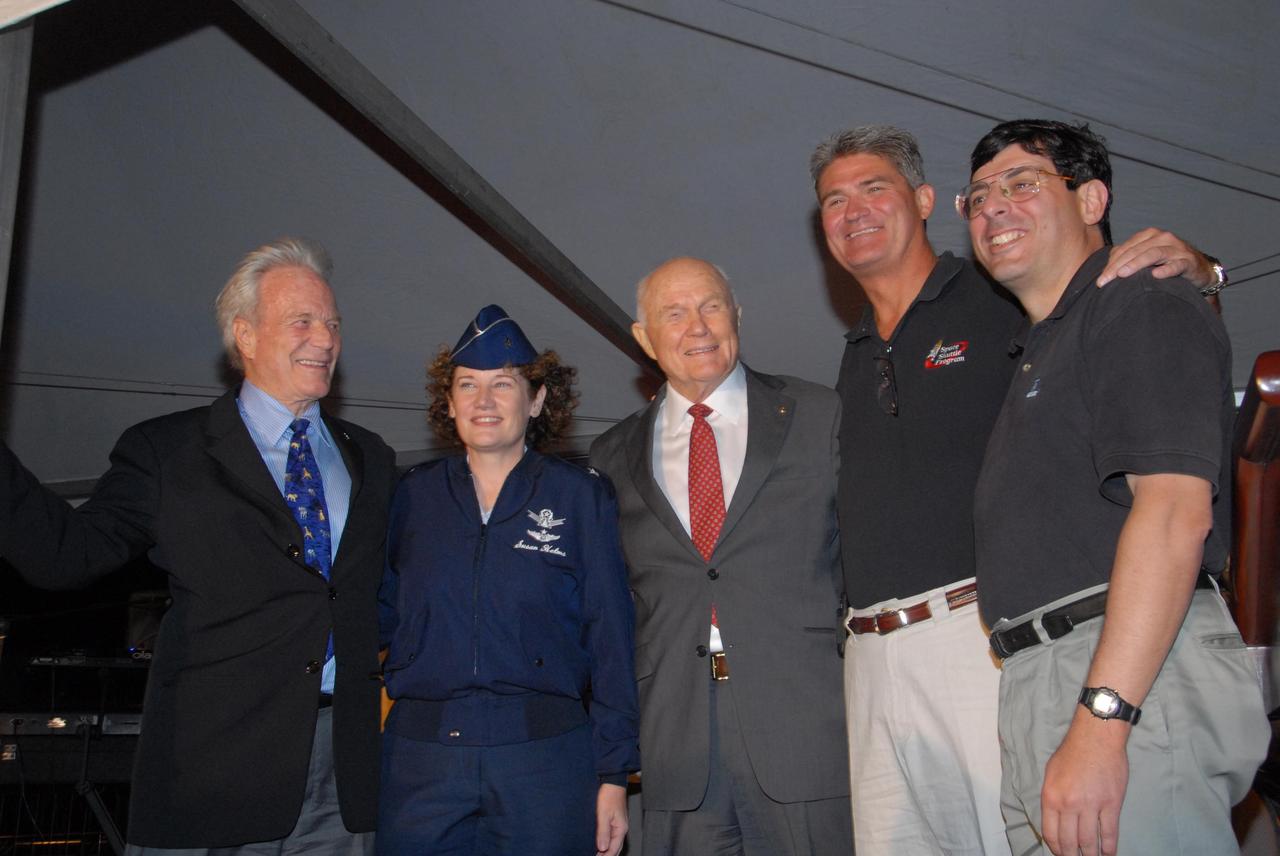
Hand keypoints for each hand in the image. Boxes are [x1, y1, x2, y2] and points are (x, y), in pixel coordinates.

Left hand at [595, 782, 627, 855]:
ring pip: (613, 843)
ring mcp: (618, 825)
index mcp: (621, 829)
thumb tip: (603, 848)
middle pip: (615, 848)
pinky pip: (611, 837)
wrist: (612, 782)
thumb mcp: (604, 814)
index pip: (613, 849)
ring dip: (606, 850)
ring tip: (596, 853)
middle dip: (606, 855)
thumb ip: (603, 832)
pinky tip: (599, 844)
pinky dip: (606, 843)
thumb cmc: (609, 795)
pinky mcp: (614, 821)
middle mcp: (621, 828)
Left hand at [1040, 712, 1128, 855]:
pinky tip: (1108, 854)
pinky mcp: (1111, 804)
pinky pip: (1110, 832)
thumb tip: (1055, 822)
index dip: (1056, 849)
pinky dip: (1109, 847)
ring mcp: (1091, 805)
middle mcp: (1069, 804)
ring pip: (1090, 841)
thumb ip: (1053, 799)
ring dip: (1091, 855)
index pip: (1051, 833)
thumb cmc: (1072, 753)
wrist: (1096, 738)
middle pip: (1070, 842)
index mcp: (1051, 797)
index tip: (1061, 854)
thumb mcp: (1051, 774)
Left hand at [1097, 228, 1212, 287]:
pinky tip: (1156, 275)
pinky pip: (1177, 264)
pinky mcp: (1189, 261)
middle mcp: (1163, 238)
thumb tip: (1107, 265)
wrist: (1198, 269)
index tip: (1100, 280)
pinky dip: (1166, 269)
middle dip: (1118, 266)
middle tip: (1104, 281)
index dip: (1111, 264)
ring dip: (1136, 264)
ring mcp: (1177, 248)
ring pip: (1153, 254)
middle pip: (1136, 251)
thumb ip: (1128, 257)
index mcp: (1149, 235)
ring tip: (1122, 274)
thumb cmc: (1167, 263)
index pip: (1125, 248)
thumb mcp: (1146, 258)